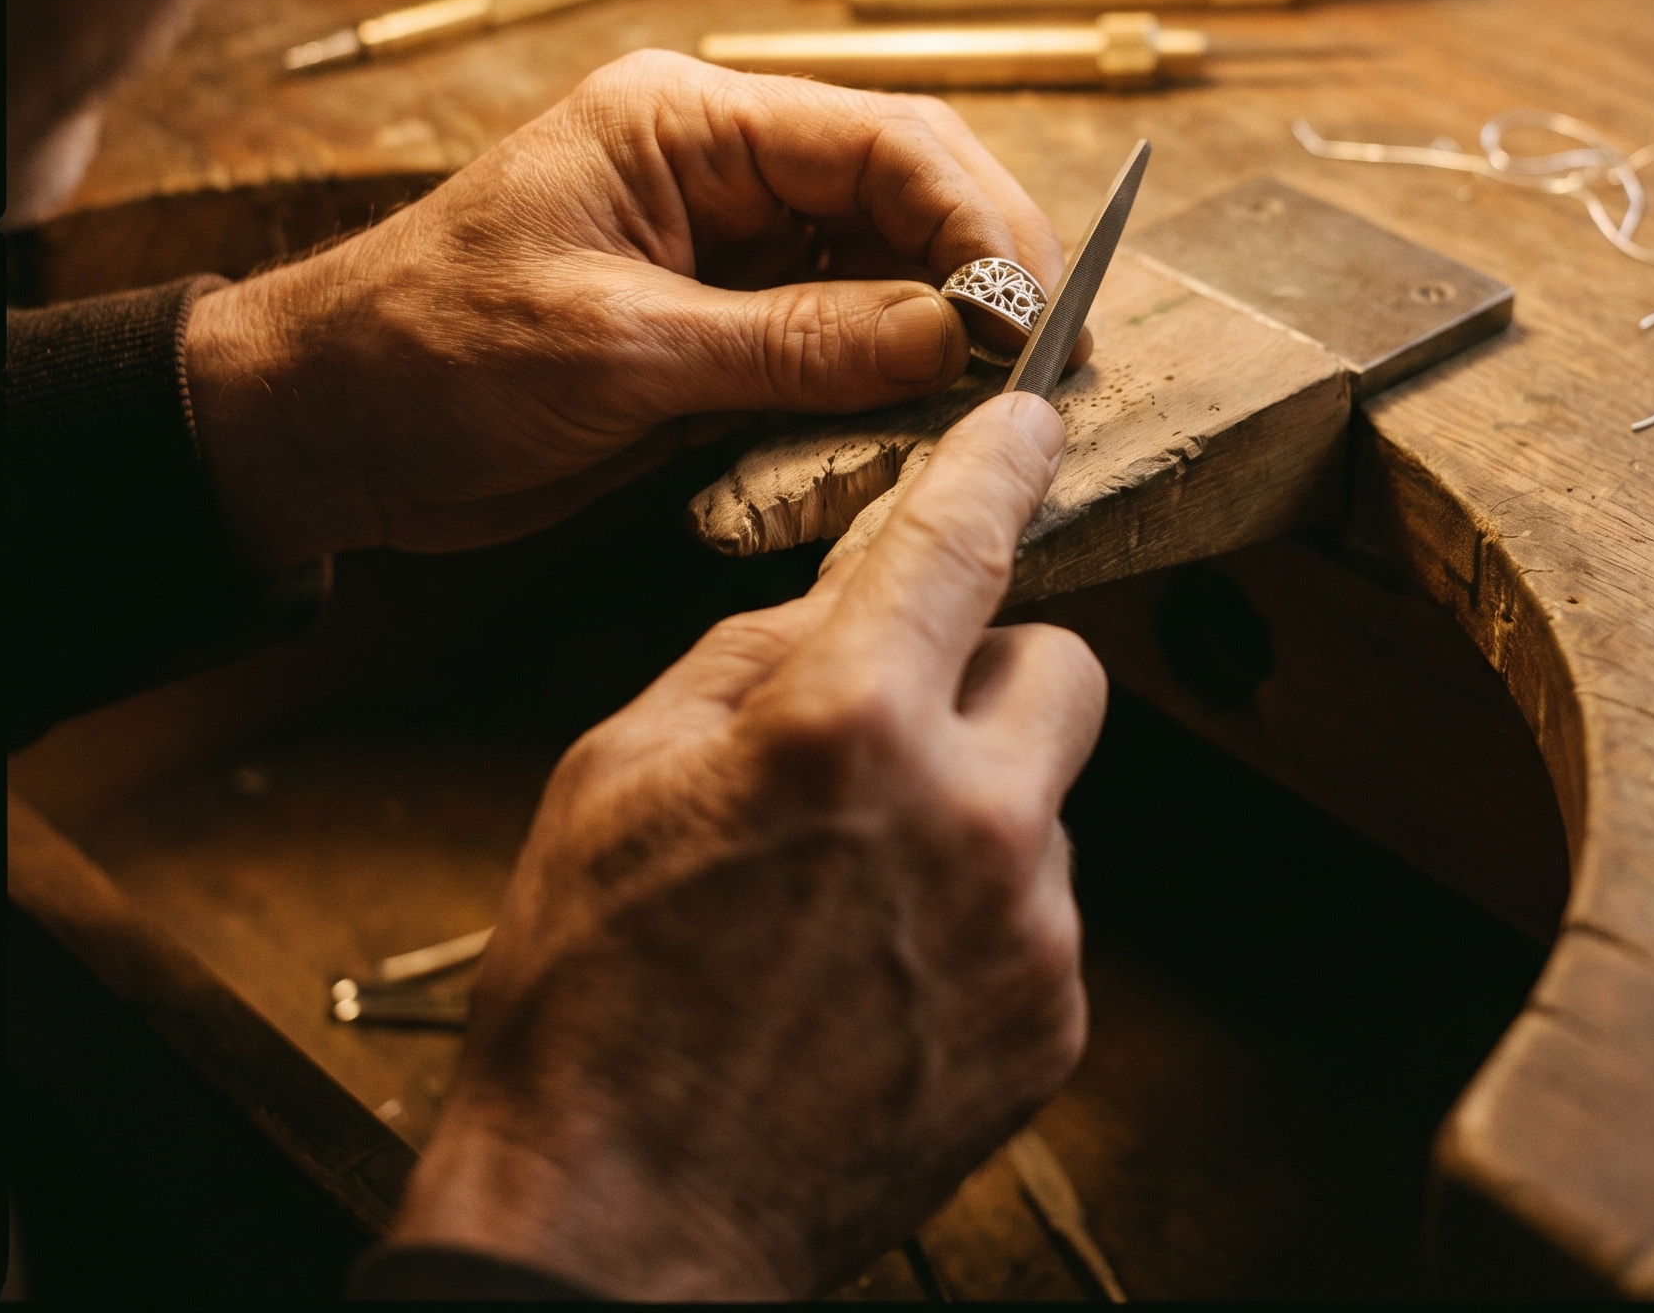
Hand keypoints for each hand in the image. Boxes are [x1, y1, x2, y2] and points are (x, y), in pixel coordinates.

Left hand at [184, 52, 1082, 565]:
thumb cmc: (428, 356)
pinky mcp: (727, 324)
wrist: (323, 432)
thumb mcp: (617, 350)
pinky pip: (844, 342)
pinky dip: (892, 386)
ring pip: (889, 271)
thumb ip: (797, 345)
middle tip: (1050, 365)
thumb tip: (959, 339)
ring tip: (1004, 408)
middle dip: (982, 272)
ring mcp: (730, 248)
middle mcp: (724, 167)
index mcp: (686, 120)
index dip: (974, 220)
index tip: (1031, 313)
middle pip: (904, 194)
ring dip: (947, 336)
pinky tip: (929, 430)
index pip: (878, 140)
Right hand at [388, 392, 1105, 1299]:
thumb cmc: (593, 989)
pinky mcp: (1054, 1023)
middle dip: (989, 671)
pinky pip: (1042, 906)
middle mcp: (969, 817)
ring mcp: (1028, 930)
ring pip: (1046, 794)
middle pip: (1060, 664)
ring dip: (975, 804)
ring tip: (852, 893)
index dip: (998, 465)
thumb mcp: (621, 768)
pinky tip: (880, 969)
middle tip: (901, 723)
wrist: (614, 1228)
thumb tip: (853, 593)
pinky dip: (981, 908)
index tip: (1030, 425)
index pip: (960, 544)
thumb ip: (757, 652)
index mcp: (846, 728)